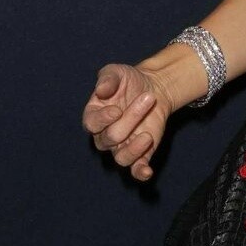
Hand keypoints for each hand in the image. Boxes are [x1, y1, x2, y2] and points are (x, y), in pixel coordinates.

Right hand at [81, 62, 172, 181]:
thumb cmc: (129, 80)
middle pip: (111, 137)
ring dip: (135, 147)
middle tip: (148, 98)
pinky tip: (147, 171)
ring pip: (122, 158)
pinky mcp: (140, 153)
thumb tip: (101, 90)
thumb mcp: (116, 72)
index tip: (117, 109)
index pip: (91, 124)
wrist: (153, 87)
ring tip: (147, 134)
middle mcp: (105, 135)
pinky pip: (136, 169)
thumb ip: (107, 79)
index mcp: (94, 116)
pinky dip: (140, 172)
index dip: (103, 119)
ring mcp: (122, 146)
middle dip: (131, 118)